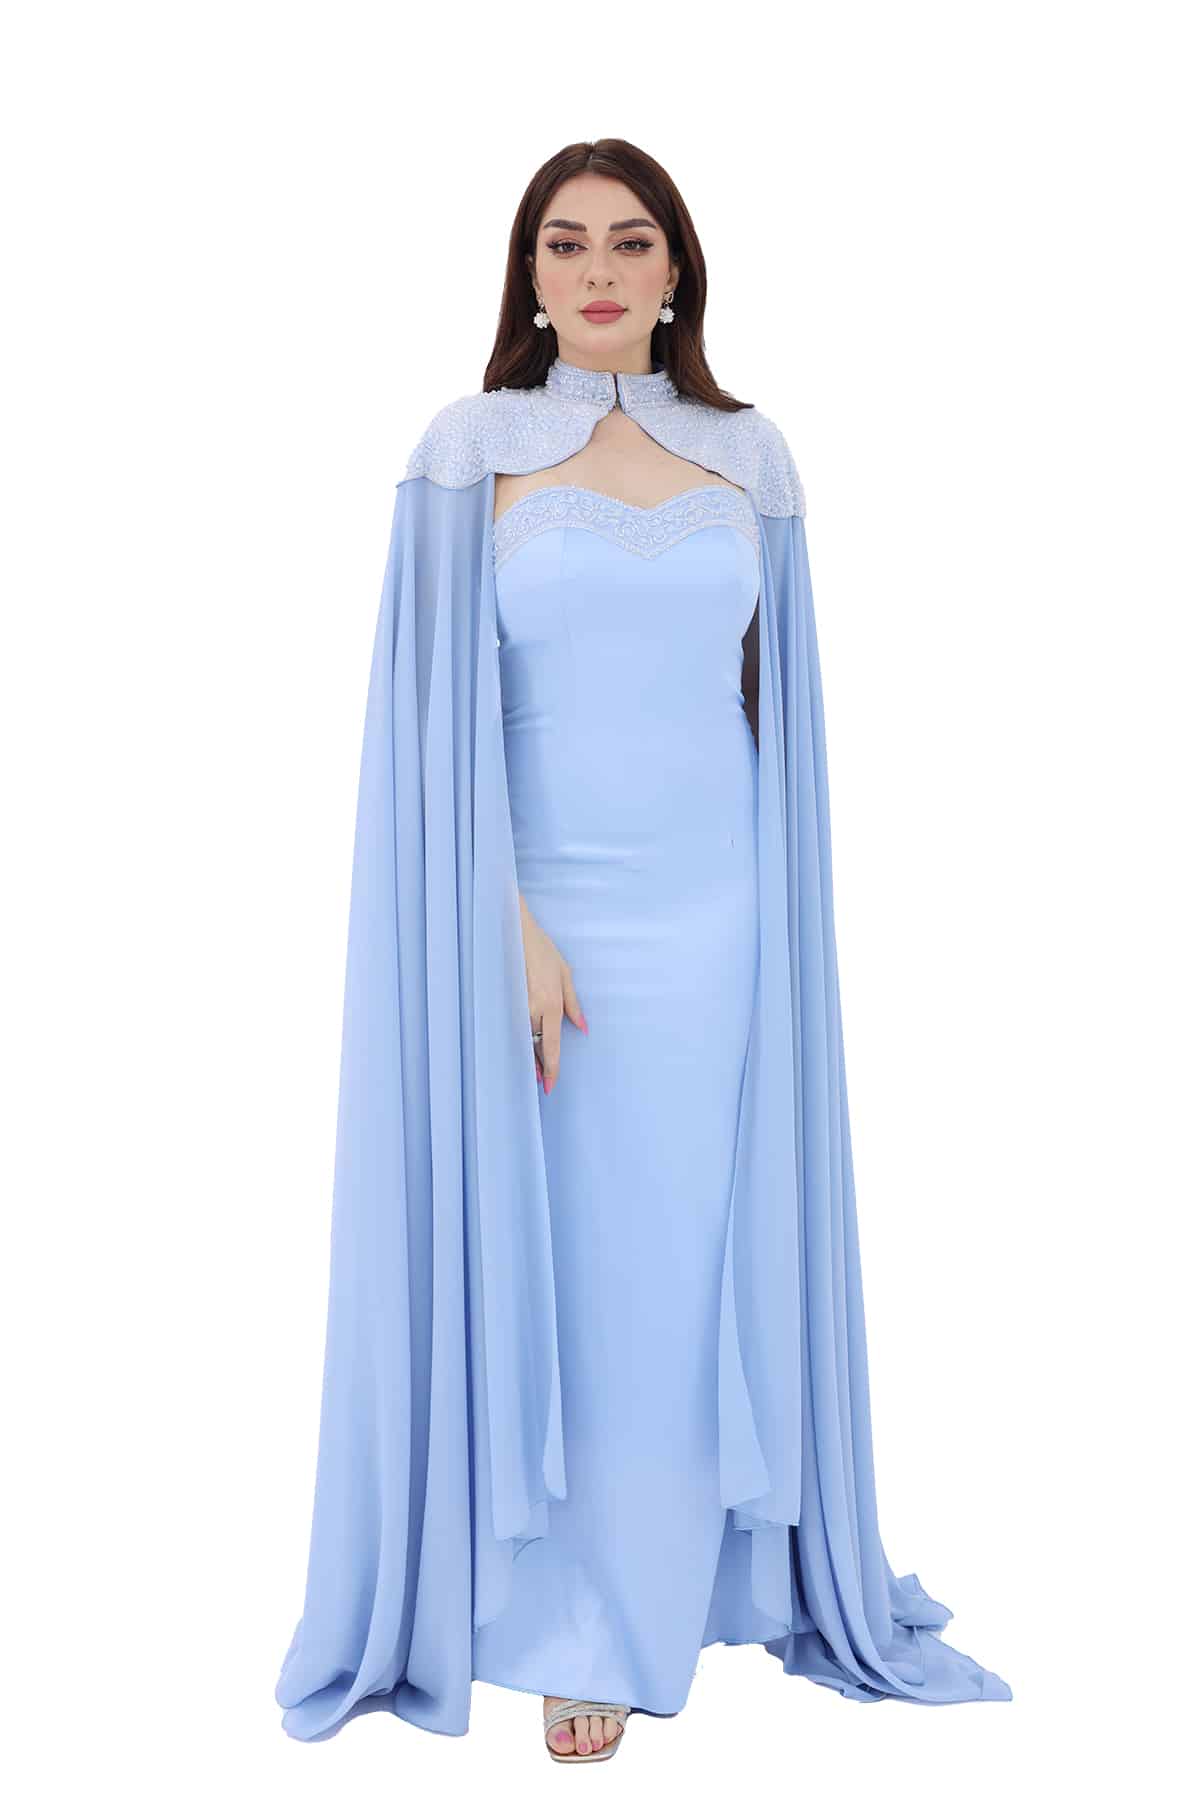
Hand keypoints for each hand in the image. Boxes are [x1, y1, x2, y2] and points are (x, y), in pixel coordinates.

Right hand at [519, 899, 586, 1094]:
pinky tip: (519, 1046)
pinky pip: (512, 1026)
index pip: (550, 1045)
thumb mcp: (566, 974)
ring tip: (531, 1070)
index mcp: (551, 1003)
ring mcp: (517, 1005)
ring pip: (522, 1038)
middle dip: (537, 1066)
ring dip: (527, 1055)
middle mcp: (533, 1008)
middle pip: (534, 1046)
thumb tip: (583, 1028)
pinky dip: (518, 1038)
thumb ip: (574, 1005)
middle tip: (540, 1082)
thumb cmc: (542, 950)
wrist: (515, 931)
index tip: (550, 1085)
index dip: (551, 1067)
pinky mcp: (505, 1000)